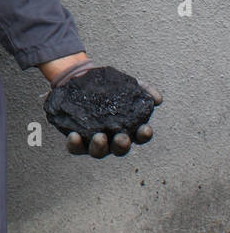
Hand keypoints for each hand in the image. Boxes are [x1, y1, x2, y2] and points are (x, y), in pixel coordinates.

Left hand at [43, 61, 162, 157]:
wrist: (81, 80)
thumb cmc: (109, 88)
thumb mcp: (128, 85)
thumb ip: (144, 90)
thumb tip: (157, 98)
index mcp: (127, 129)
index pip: (140, 136)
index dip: (144, 135)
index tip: (146, 128)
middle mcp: (111, 139)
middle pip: (120, 149)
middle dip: (122, 145)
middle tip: (122, 138)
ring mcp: (93, 141)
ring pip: (98, 152)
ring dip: (99, 147)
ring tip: (99, 137)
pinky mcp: (76, 139)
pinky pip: (75, 147)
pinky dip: (75, 144)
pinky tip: (73, 135)